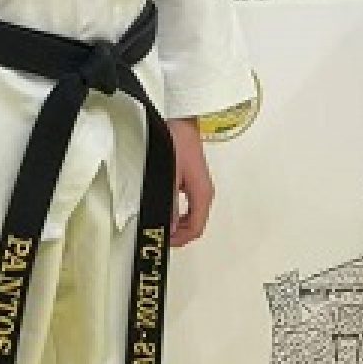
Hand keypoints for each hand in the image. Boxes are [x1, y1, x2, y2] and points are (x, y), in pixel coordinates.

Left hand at [168, 117, 213, 248]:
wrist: (181, 122)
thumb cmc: (176, 144)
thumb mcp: (169, 176)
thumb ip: (169, 203)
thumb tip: (169, 226)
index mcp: (202, 193)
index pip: (196, 228)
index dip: (180, 239)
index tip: (162, 240)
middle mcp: (204, 193)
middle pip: (195, 225)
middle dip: (178, 234)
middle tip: (157, 234)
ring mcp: (200, 188)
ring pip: (192, 216)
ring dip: (177, 224)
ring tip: (158, 224)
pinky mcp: (192, 182)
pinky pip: (188, 207)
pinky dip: (177, 214)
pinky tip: (164, 210)